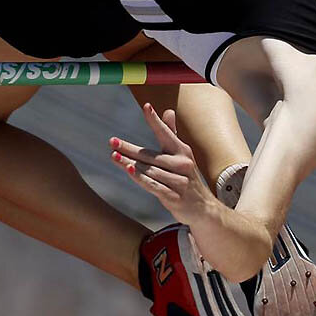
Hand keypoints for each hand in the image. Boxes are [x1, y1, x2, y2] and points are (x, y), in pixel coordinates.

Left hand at [109, 103, 213, 223]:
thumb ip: (172, 133)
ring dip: (130, 164)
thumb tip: (168, 111)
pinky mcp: (174, 197)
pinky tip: (129, 171)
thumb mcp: (182, 155)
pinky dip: (141, 178)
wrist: (203, 208)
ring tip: (114, 156)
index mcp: (183, 151)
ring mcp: (179, 182)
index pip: (166, 133)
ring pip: (150, 170)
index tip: (146, 107)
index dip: (156, 121)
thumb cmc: (188, 178)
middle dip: (129, 148)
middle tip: (112, 141)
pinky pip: (153, 186)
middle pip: (150, 155)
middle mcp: (182, 164)